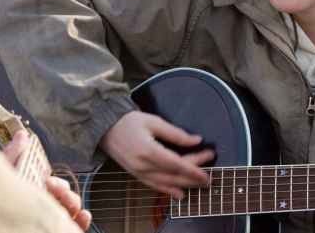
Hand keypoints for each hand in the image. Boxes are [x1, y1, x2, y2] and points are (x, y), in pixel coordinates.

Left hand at [3, 130, 91, 231]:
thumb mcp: (3, 174)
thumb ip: (13, 155)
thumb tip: (23, 135)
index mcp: (33, 192)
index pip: (54, 186)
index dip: (57, 182)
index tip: (48, 178)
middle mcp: (43, 205)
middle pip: (65, 196)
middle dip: (65, 189)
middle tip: (52, 188)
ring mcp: (49, 218)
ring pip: (72, 209)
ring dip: (74, 201)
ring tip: (67, 201)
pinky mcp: (55, 229)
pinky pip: (75, 226)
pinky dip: (83, 220)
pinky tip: (81, 215)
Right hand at [99, 110, 213, 198]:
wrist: (105, 128)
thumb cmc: (129, 122)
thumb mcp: (154, 121)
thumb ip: (175, 133)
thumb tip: (195, 140)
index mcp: (148, 150)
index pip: (176, 163)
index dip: (193, 168)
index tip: (207, 170)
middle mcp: (143, 165)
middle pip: (173, 175)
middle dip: (193, 176)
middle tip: (209, 174)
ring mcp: (138, 172)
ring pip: (165, 183)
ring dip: (184, 185)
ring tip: (200, 184)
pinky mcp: (136, 175)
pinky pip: (155, 186)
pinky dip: (168, 191)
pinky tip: (180, 193)